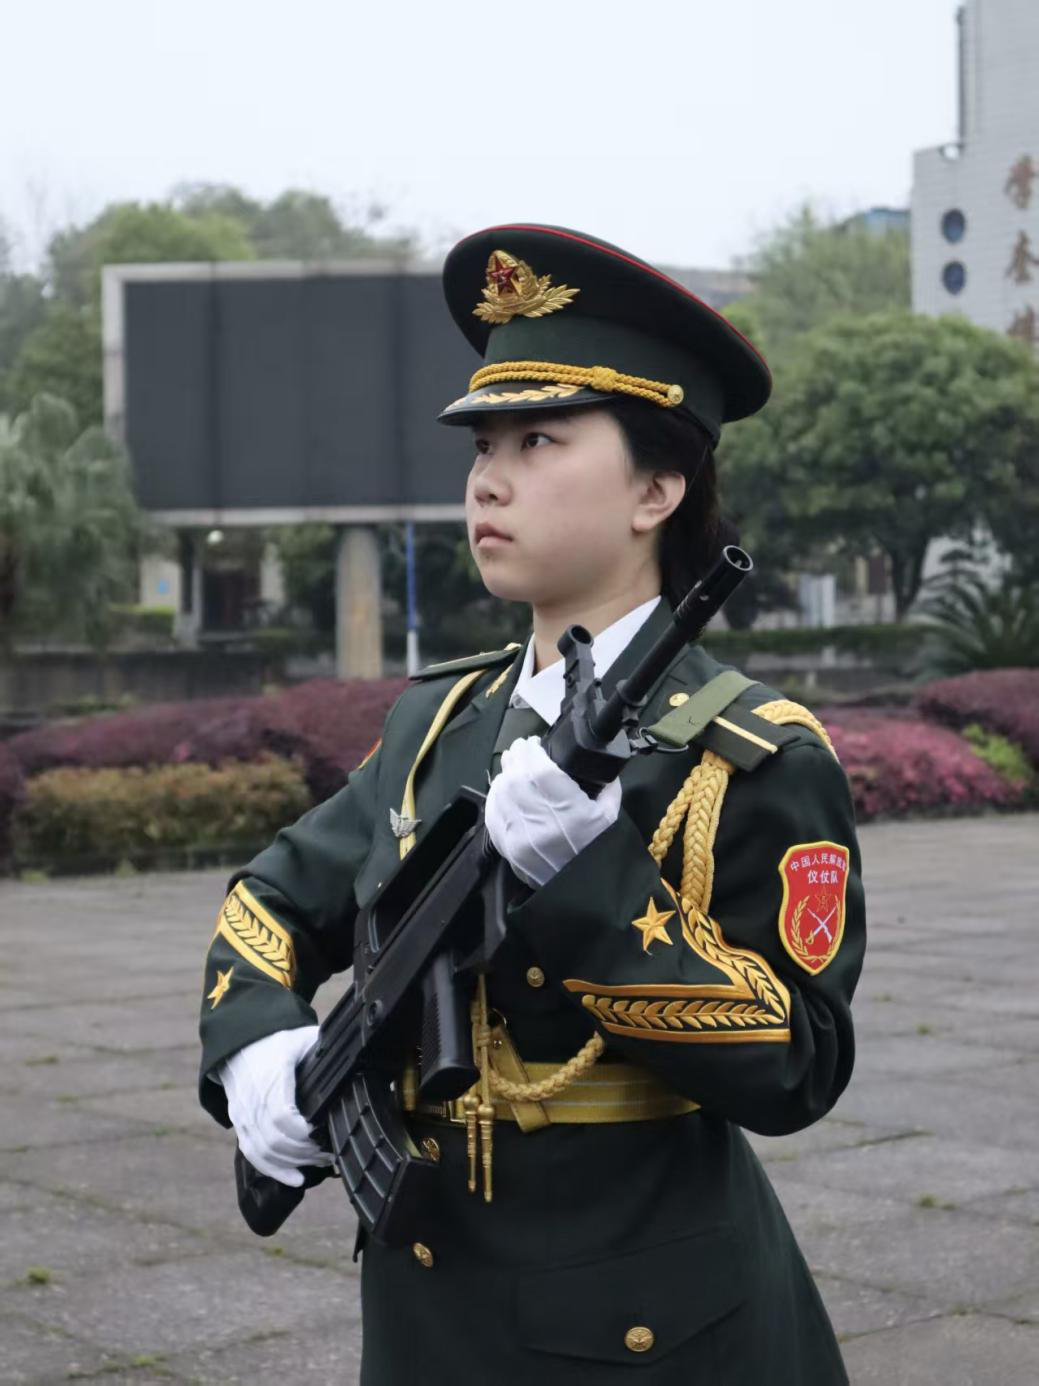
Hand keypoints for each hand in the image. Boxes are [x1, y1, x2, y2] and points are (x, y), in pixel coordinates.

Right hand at [220, 1025, 332, 1186]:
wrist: (240, 1041)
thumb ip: (324, 1050)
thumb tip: (358, 1058)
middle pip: (275, 1139)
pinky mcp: (240, 1124)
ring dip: (293, 1163)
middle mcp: (253, 1099)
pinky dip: (273, 1170)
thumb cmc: (276, 1038)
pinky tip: (295, 1178)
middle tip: (330, 1152)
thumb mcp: (302, 1037)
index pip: (282, 1114)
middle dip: (305, 1152)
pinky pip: (252, 1154)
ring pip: (264, 1151)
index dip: (303, 1132)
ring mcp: (244, 1114)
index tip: (323, 1132)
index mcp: (272, 1076)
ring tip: (319, 1162)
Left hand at [484, 735, 621, 888]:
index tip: (534, 742)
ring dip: (504, 774)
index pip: (540, 771)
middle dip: (516, 757)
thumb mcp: (612, 815)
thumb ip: (606, 784)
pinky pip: (492, 813)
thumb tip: (598, 761)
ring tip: (512, 766)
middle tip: (522, 749)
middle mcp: (542, 824)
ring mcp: (520, 837)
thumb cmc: (600, 851)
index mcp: (571, 813)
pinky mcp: (508, 848)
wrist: (586, 895)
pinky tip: (502, 788)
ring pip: (500, 793)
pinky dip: (495, 796)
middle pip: (516, 777)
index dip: (533, 751)